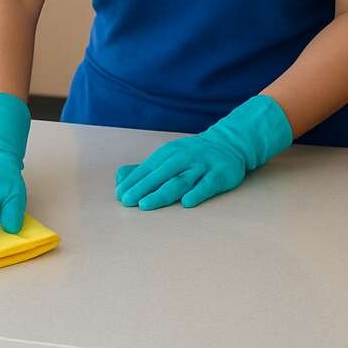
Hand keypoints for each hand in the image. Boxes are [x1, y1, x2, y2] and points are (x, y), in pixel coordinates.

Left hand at [115, 94, 292, 210]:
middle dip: (142, 188)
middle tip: (127, 201)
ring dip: (162, 193)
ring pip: (180, 181)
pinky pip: (207, 185)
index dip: (133, 182)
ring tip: (146, 204)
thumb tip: (119, 177)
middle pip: (160, 176)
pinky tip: (187, 204)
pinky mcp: (219, 175)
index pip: (147, 169)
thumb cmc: (191, 155)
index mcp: (168, 154)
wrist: (228, 143)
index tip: (120, 195)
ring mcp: (201, 166)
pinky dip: (197, 193)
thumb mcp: (167, 156)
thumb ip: (145, 168)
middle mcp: (182, 159)